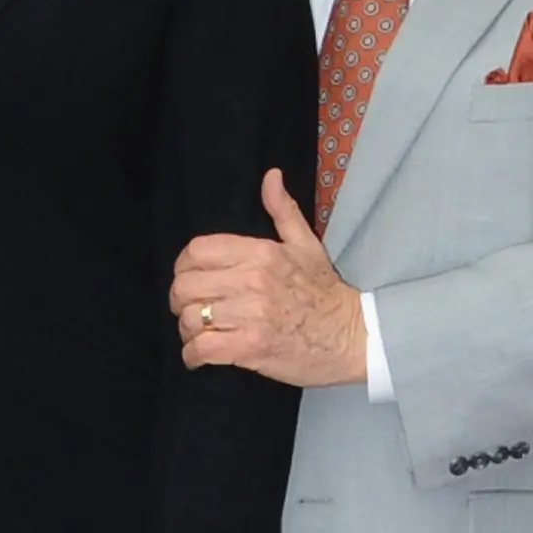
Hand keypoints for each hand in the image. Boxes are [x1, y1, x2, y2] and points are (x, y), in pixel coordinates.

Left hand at [167, 173, 369, 387]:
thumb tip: (270, 176)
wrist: (353, 336)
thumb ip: (283, 210)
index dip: (183, 267)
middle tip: (189, 310)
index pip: (197, 251)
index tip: (189, 279)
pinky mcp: (251, 348)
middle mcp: (252, 280)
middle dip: (179, 301)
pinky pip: (202, 348)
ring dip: (187, 330)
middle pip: (185, 287)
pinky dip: (193, 355)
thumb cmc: (326, 292)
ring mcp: (251, 315)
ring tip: (198, 334)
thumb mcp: (306, 244)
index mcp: (261, 252)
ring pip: (190, 319)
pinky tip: (198, 356)